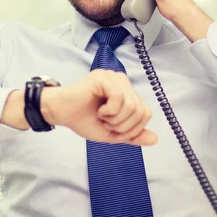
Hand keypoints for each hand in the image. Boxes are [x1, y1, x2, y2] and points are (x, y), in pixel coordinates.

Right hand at [40, 69, 156, 145]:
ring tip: (102, 116)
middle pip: (141, 111)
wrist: (61, 114)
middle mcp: (124, 83)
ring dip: (115, 119)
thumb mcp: (113, 133)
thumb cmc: (84, 120)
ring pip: (132, 105)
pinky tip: (99, 110)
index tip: (114, 129)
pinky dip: (109, 111)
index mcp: (128, 93)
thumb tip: (155, 140)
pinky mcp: (104, 77)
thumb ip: (133, 135)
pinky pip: (119, 98)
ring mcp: (114, 78)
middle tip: (106, 123)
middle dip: (123, 126)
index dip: (132, 129)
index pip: (145, 114)